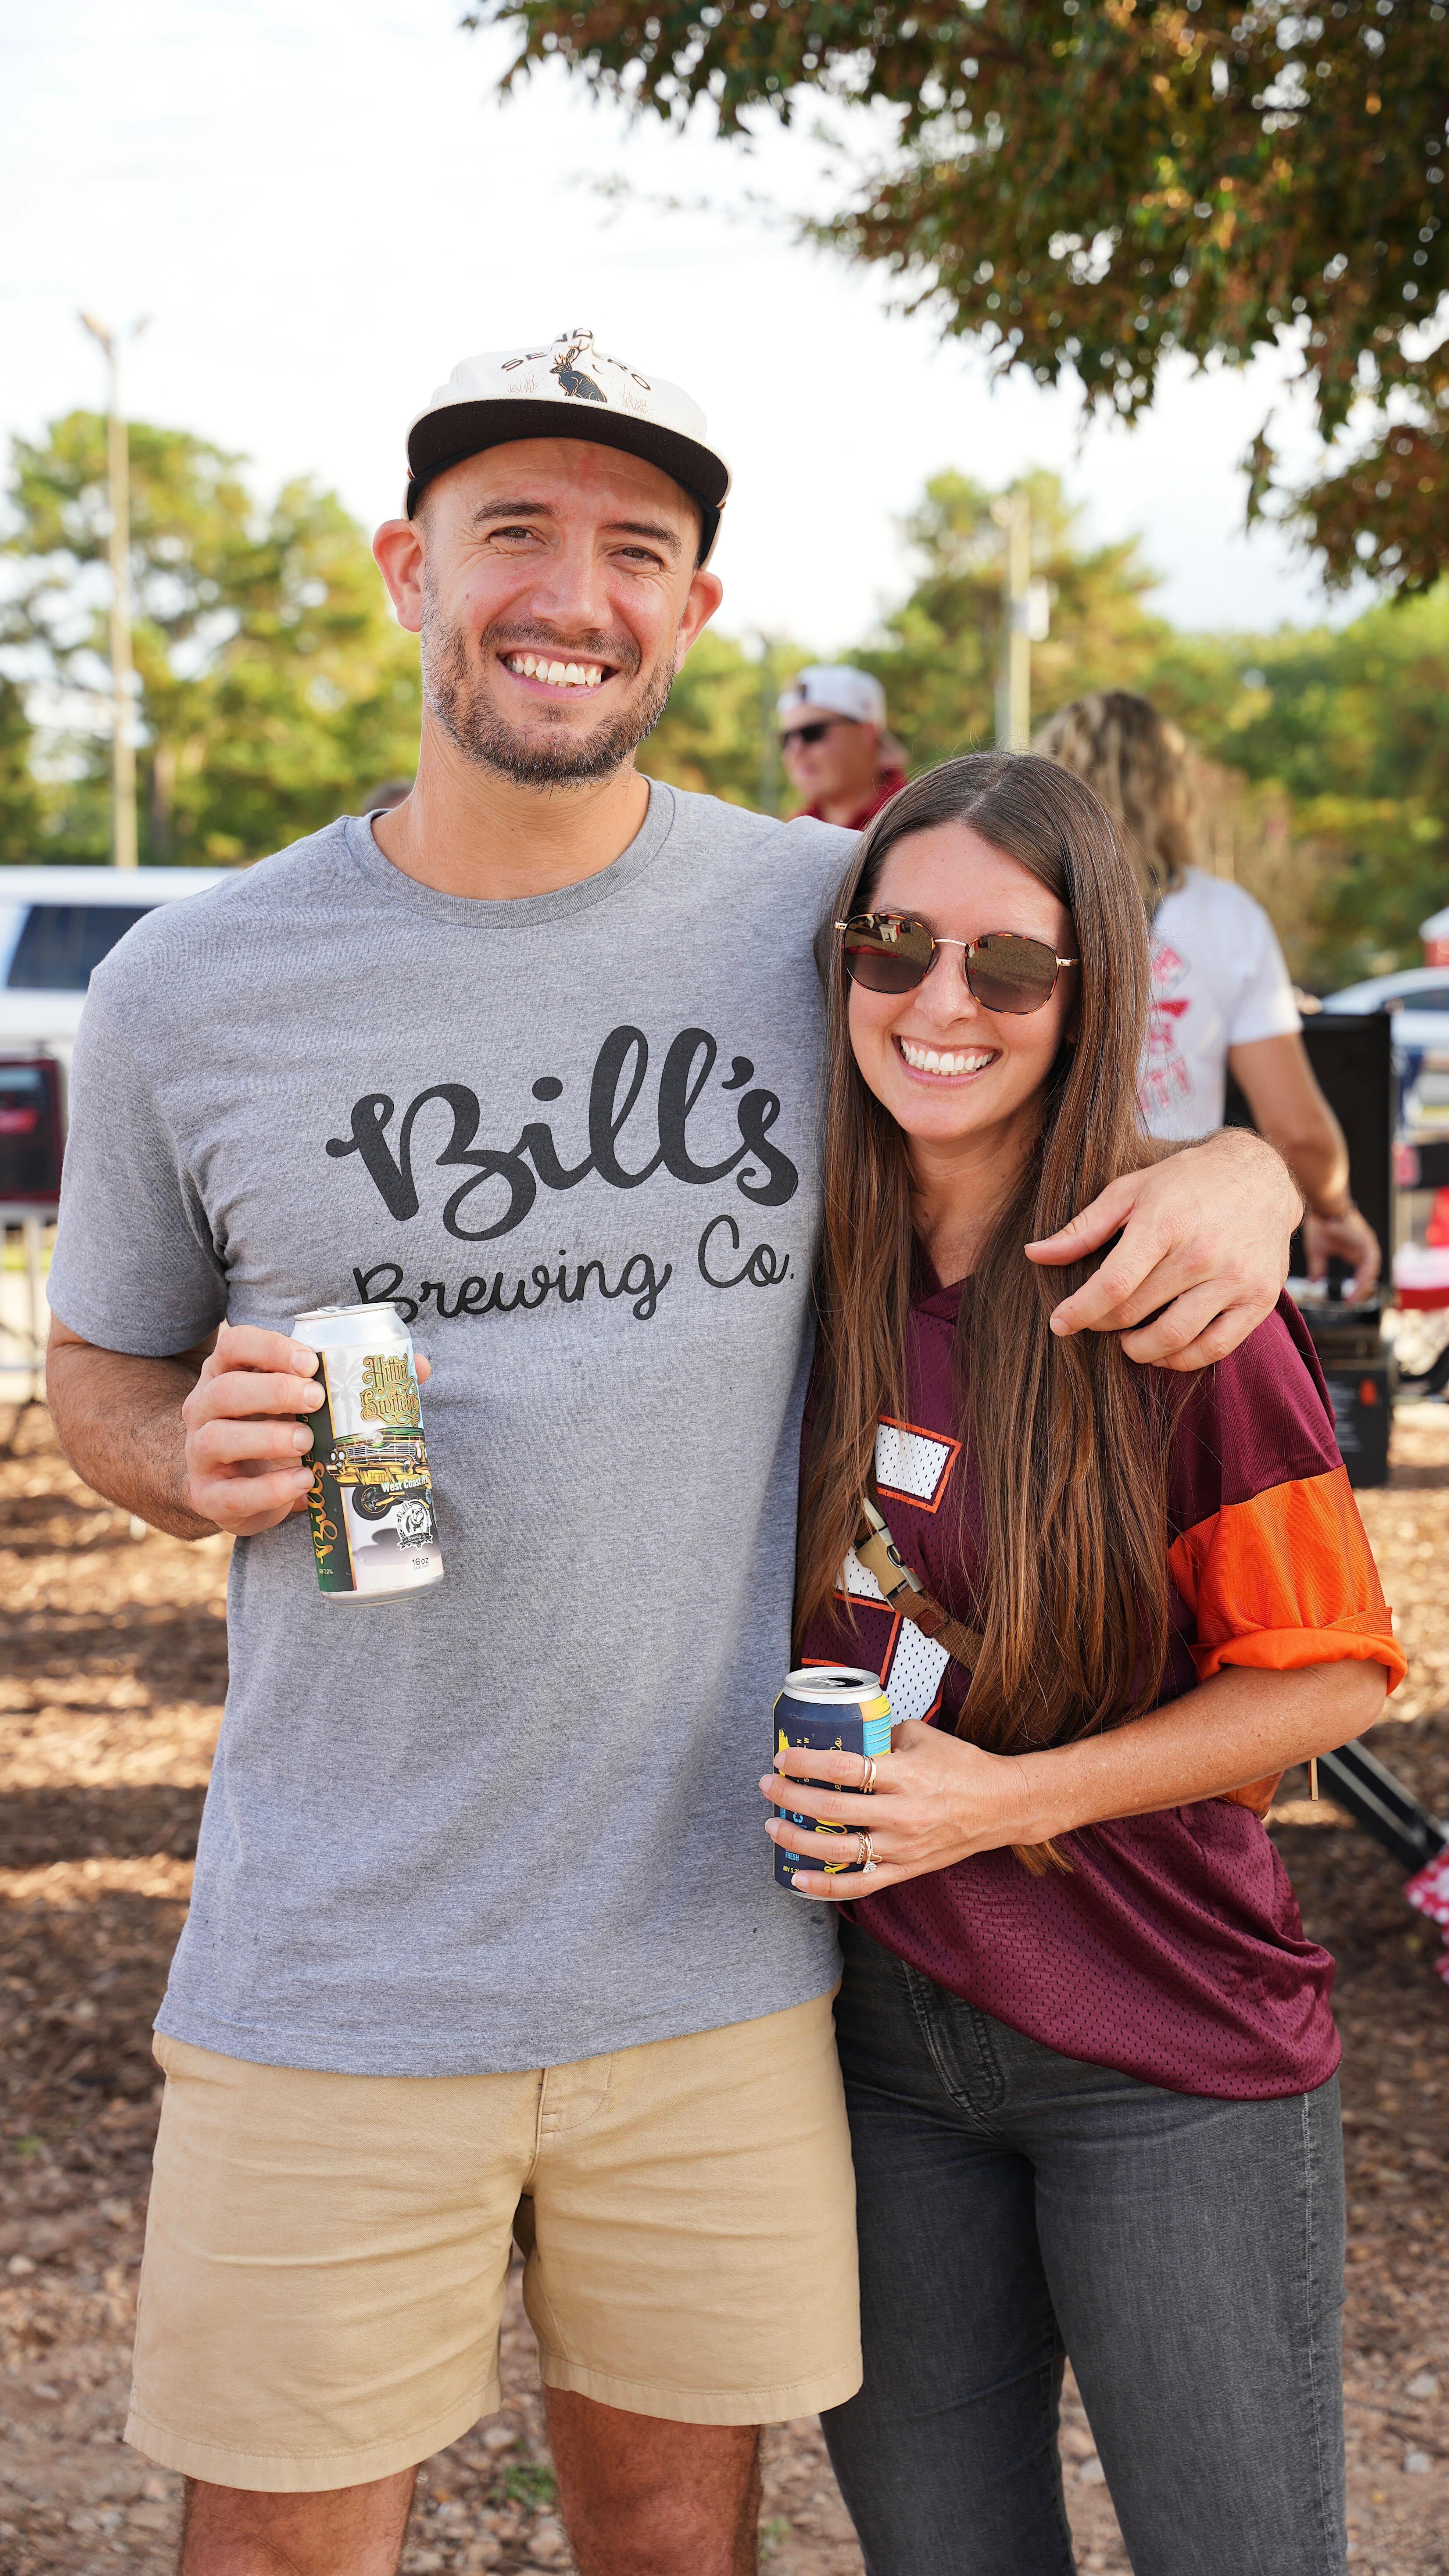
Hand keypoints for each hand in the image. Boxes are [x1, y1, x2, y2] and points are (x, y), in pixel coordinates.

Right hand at [181, 1324, 430, 1537]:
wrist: (233, 1485)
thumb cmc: (277, 1428)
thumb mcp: (307, 1401)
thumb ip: (356, 1379)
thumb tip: (417, 1365)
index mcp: (230, 1372)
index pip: (237, 1345)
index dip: (270, 1349)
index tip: (311, 1362)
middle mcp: (205, 1407)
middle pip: (226, 1390)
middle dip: (273, 1391)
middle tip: (316, 1399)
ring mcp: (200, 1452)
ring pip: (219, 1438)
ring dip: (266, 1437)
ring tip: (308, 1442)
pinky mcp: (209, 1496)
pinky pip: (231, 1493)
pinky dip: (269, 1490)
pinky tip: (303, 1483)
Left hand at [761, 1720, 1026, 1899]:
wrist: (1002, 1805)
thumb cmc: (963, 1767)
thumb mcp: (923, 1736)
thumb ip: (882, 1735)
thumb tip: (846, 1733)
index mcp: (906, 1775)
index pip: (845, 1769)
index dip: (807, 1763)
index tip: (782, 1757)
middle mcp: (902, 1814)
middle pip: (833, 1809)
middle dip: (791, 1797)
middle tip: (769, 1787)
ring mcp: (903, 1846)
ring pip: (839, 1851)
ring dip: (799, 1840)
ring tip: (773, 1827)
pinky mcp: (906, 1869)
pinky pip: (860, 1884)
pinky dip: (826, 1887)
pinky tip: (798, 1879)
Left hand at [1025, 1129, 1301, 1370]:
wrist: (1262, 1177)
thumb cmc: (1186, 1182)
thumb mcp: (1130, 1191)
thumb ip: (1083, 1228)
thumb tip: (1034, 1254)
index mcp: (1165, 1223)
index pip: (1114, 1284)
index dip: (1080, 1311)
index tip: (1059, 1324)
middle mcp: (1203, 1253)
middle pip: (1137, 1313)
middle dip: (1104, 1325)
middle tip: (1095, 1321)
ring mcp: (1235, 1279)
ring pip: (1174, 1339)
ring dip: (1138, 1350)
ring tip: (1126, 1340)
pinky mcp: (1260, 1299)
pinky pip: (1215, 1348)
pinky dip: (1181, 1360)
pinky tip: (1162, 1350)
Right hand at [1304, 1202, 1380, 1304]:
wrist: (1323, 1207)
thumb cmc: (1320, 1223)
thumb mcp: (1317, 1251)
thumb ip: (1318, 1268)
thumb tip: (1314, 1284)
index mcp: (1353, 1250)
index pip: (1359, 1273)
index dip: (1355, 1287)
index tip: (1347, 1300)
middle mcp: (1362, 1248)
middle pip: (1367, 1275)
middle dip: (1360, 1290)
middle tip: (1350, 1303)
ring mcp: (1367, 1244)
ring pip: (1370, 1271)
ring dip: (1363, 1286)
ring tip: (1353, 1298)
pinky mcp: (1368, 1242)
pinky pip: (1371, 1263)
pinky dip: (1365, 1276)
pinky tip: (1358, 1285)